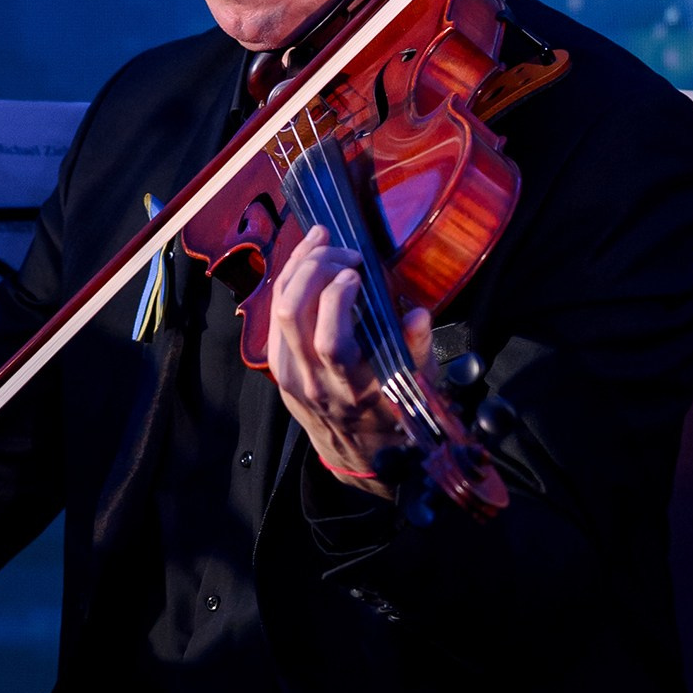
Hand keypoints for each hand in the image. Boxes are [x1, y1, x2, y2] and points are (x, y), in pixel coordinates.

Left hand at [264, 224, 430, 495]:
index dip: (338, 298)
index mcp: (349, 388)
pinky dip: (287, 281)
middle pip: (294, 314)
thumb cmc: (389, 411)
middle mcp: (312, 381)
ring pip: (278, 310)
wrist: (356, 450)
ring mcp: (288, 373)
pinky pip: (274, 315)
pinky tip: (305, 258)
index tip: (358, 273)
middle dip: (315, 270)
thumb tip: (417, 314)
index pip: (331, 340)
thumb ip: (416, 350)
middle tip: (344, 253)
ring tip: (322, 242)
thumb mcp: (413, 385)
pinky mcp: (276, 365)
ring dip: (298, 267)